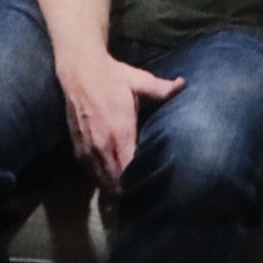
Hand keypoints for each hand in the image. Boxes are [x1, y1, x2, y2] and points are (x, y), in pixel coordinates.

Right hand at [55, 52, 183, 193]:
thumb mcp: (139, 80)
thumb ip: (162, 89)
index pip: (130, 168)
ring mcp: (88, 148)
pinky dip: (100, 178)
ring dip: (114, 187)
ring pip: (101, 180)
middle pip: (116, 180)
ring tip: (128, 191)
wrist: (80, 70)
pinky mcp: (77, 147)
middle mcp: (103, 144)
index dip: (140, 179)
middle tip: (143, 191)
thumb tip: (184, 84)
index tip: (153, 182)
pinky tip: (110, 179)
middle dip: (128, 188)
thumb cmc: (113, 77)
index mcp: (121, 131)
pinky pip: (89, 173)